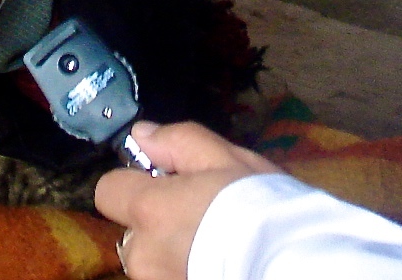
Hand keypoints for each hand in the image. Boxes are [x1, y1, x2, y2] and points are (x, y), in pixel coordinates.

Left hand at [95, 122, 279, 279]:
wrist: (293, 266)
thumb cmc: (262, 208)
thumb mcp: (227, 158)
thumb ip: (177, 141)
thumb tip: (142, 135)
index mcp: (149, 210)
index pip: (107, 190)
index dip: (135, 183)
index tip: (166, 183)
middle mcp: (143, 255)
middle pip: (132, 232)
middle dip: (157, 225)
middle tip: (201, 218)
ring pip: (152, 262)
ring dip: (171, 253)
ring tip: (215, 246)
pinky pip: (170, 275)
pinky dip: (186, 270)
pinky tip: (218, 263)